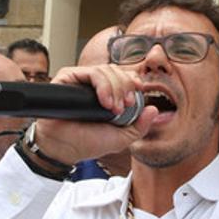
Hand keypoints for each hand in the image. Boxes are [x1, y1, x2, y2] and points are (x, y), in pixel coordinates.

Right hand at [31, 65, 157, 164]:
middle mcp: (94, 85)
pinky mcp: (68, 78)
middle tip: (124, 106)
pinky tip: (104, 102)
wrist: (65, 149)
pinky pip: (90, 72)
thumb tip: (153, 110)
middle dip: (125, 87)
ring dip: (115, 88)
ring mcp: (81, 80)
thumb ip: (140, 126)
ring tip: (113, 108)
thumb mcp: (121, 138)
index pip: (124, 76)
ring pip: (105, 69)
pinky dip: (102, 85)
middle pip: (117, 70)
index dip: (133, 80)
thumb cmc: (88, 142)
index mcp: (108, 94)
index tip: (139, 89)